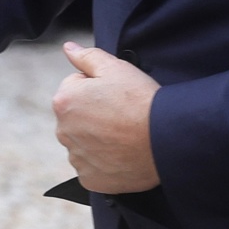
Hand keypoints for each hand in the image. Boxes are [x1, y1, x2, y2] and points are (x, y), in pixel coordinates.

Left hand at [51, 41, 160, 193]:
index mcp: (63, 102)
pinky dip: (104, 163)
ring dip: (97, 140)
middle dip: (93, 115)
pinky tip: (122, 153)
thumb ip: (86, 56)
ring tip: (123, 135)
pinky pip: (92, 168)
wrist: (165, 139)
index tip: (116, 96)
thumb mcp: (115, 67)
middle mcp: (63, 132)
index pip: (74, 89)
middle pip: (76, 118)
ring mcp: (76, 158)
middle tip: (121, 116)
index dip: (97, 89)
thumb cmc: (140, 100)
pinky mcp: (90, 180)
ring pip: (83, 143)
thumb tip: (68, 48)